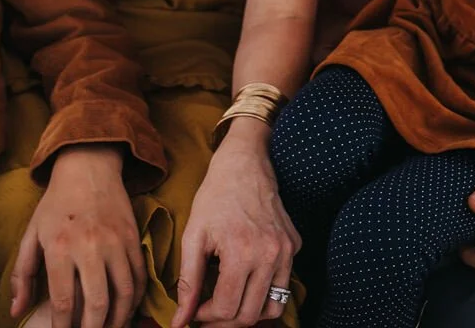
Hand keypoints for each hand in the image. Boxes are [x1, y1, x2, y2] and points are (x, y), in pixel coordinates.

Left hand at [10, 144, 144, 327]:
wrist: (88, 168)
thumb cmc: (55, 205)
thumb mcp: (31, 236)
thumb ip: (22, 276)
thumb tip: (17, 311)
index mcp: (60, 248)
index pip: (64, 302)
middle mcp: (90, 247)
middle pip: (97, 304)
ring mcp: (116, 242)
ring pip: (124, 294)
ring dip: (119, 320)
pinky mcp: (134, 238)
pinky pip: (140, 276)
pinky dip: (136, 300)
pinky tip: (127, 311)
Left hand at [171, 122, 298, 327]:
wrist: (245, 163)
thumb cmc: (215, 196)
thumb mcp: (193, 236)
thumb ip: (188, 281)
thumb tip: (179, 321)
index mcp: (242, 252)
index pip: (226, 309)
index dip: (205, 318)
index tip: (193, 312)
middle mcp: (270, 255)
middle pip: (250, 315)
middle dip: (224, 322)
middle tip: (207, 313)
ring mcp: (287, 251)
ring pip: (273, 308)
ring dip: (248, 314)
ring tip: (228, 303)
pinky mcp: (295, 246)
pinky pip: (283, 284)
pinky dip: (264, 293)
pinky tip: (245, 279)